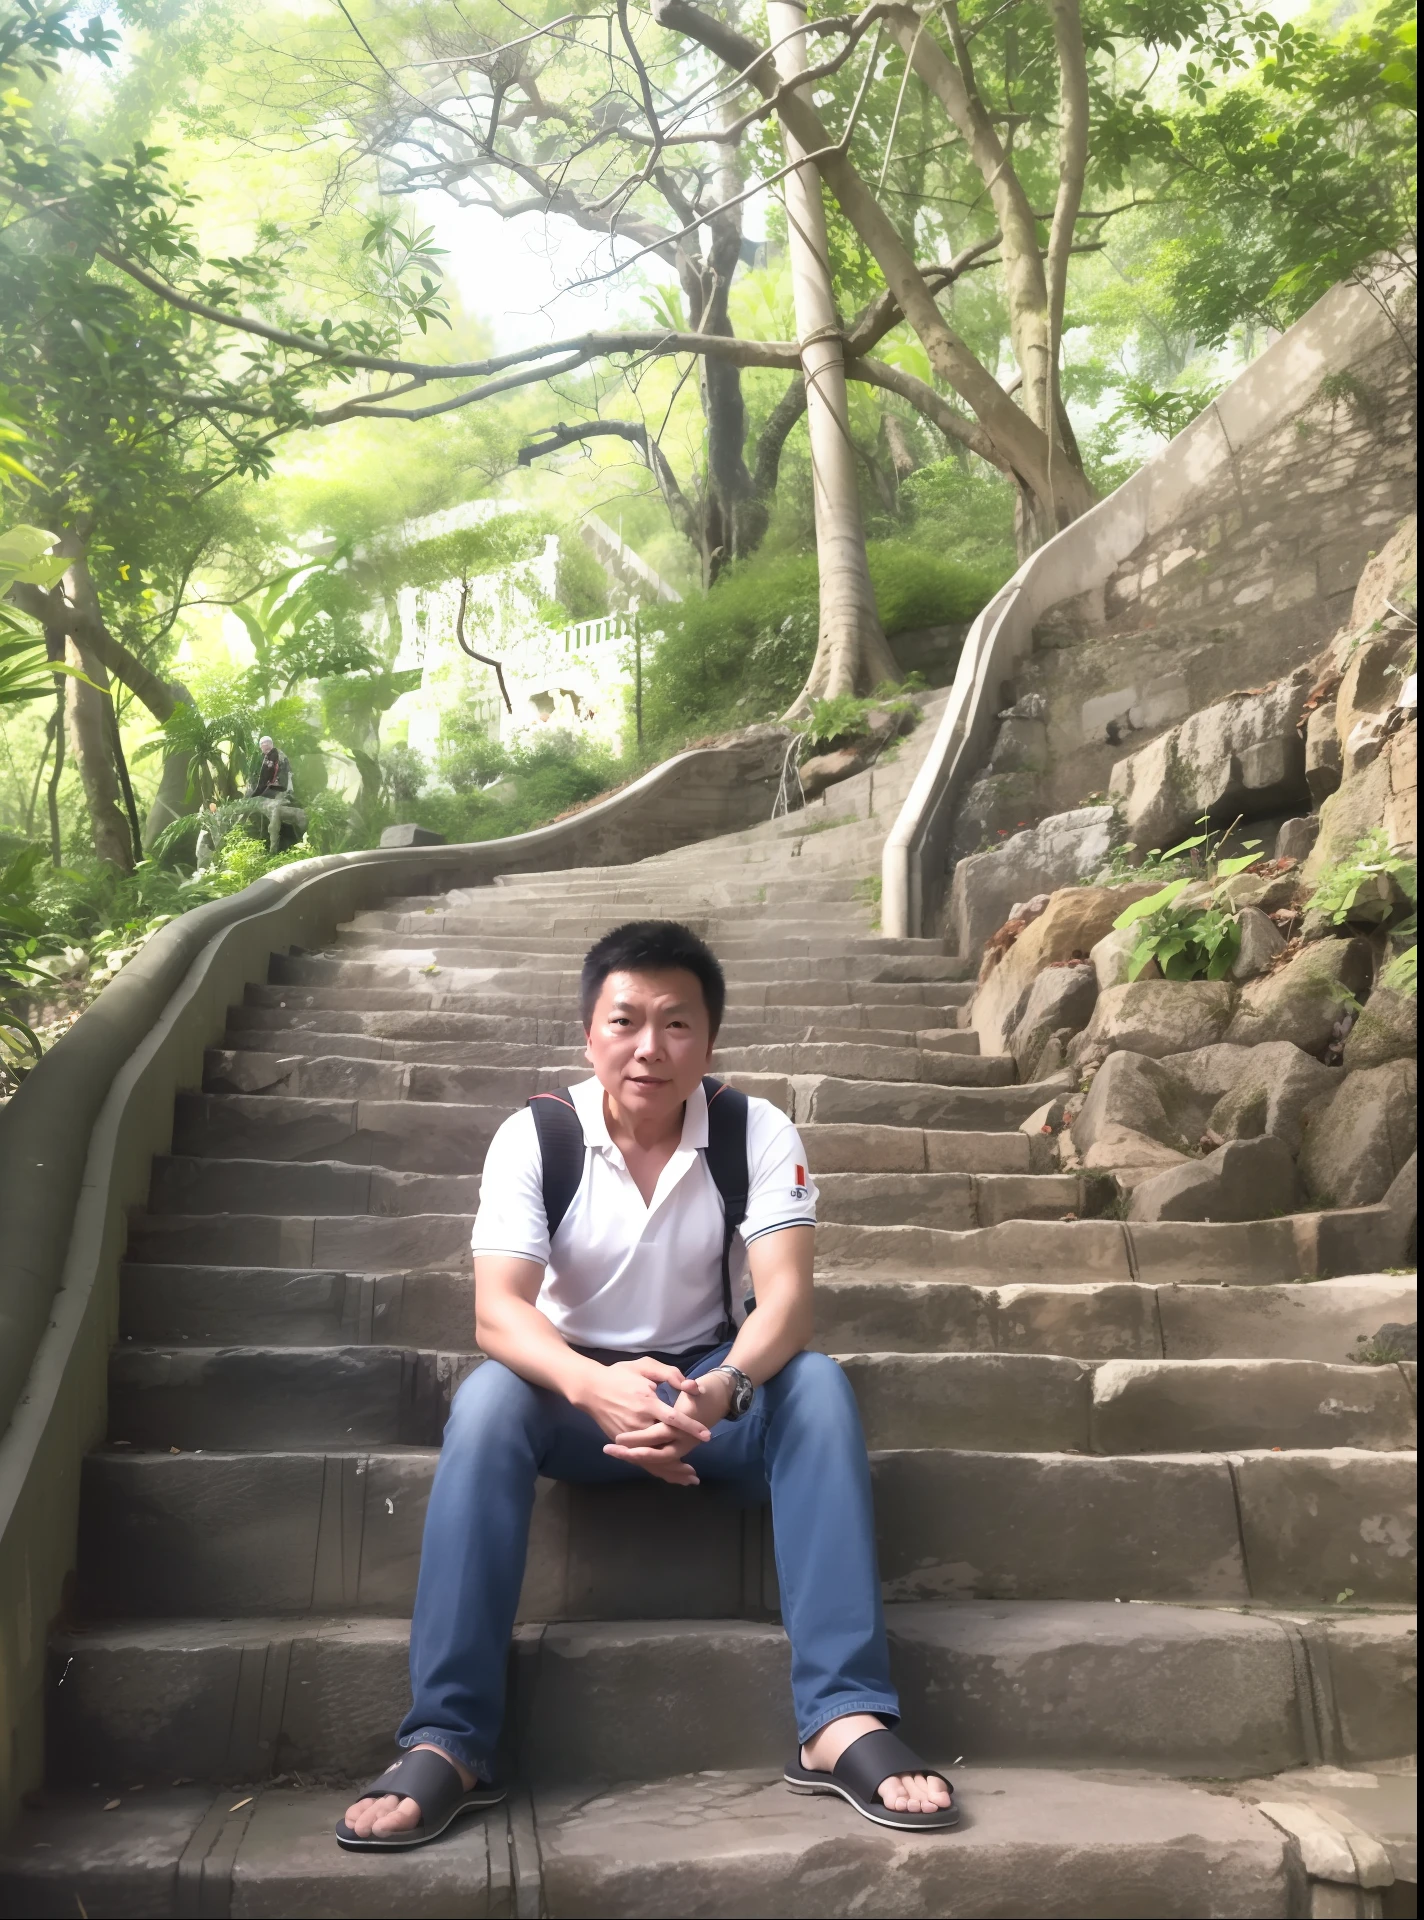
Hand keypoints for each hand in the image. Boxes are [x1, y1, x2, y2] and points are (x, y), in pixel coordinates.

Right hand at [602, 1370, 733, 1486]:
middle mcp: (638, 1423)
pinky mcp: (621, 1442)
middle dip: (680, 1461)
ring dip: (669, 1471)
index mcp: (646, 1402)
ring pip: (652, 1458)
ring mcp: (628, 1436)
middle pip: (663, 1446)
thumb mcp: (645, 1366)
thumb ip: (669, 1374)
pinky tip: (667, 1475)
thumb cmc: (620, 1375)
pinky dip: (655, 1469)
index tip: (706, 1435)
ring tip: (686, 1480)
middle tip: (696, 1474)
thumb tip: (691, 1386)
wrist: (590, 1388)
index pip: (673, 1419)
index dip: (691, 1427)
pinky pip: (640, 1459)